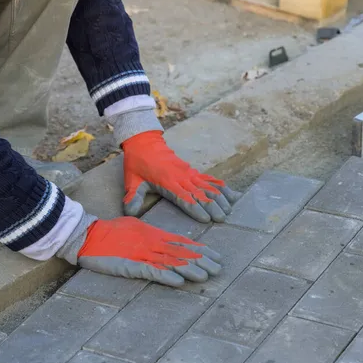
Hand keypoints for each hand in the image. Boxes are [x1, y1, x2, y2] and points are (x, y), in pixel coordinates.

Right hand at [57, 216, 221, 286]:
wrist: (87, 234)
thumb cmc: (108, 231)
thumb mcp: (133, 227)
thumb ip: (148, 234)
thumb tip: (161, 240)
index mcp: (153, 233)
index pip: (182, 242)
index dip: (200, 250)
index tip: (215, 256)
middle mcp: (151, 242)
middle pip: (181, 252)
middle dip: (201, 260)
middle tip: (219, 268)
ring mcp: (141, 253)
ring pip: (171, 262)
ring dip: (190, 269)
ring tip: (206, 276)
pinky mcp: (130, 264)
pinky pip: (152, 271)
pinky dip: (166, 276)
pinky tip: (180, 282)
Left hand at [122, 131, 241, 222]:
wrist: (144, 143)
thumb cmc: (138, 163)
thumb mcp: (132, 180)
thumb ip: (132, 196)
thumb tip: (129, 212)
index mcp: (168, 181)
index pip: (184, 197)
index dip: (196, 208)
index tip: (206, 219)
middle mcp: (182, 177)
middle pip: (201, 193)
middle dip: (213, 206)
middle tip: (222, 219)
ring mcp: (189, 173)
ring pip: (209, 186)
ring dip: (220, 198)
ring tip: (230, 210)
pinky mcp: (192, 171)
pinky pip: (210, 179)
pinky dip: (221, 187)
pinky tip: (232, 195)